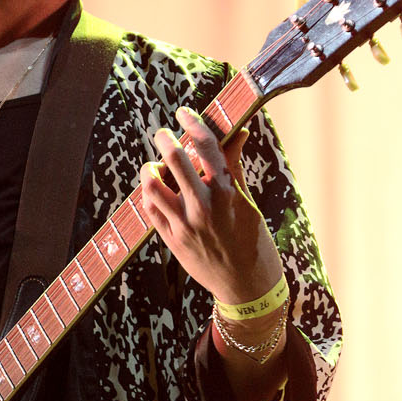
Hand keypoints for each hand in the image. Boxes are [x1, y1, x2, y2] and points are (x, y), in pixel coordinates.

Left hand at [138, 107, 282, 302]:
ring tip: (155, 165)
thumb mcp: (248, 203)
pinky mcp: (171, 240)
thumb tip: (237, 133)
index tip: (184, 113)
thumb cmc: (253, 242)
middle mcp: (203, 206)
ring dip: (150, 168)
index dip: (193, 123)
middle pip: (175, 158)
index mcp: (227, 192)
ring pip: (152, 184)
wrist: (246, 287)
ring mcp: (184, 224)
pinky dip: (148, 194)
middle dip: (165, 138)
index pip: (207, 145)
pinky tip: (154, 189)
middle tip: (163, 133)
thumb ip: (234, 167)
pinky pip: (149, 209)